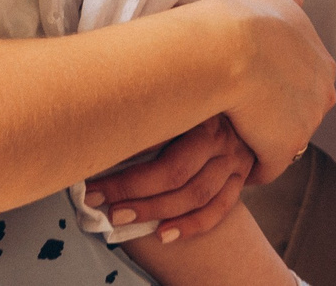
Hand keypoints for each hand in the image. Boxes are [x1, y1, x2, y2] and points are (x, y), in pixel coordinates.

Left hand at [84, 115, 254, 243]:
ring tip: (122, 218)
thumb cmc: (197, 103)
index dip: (124, 157)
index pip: (159, 137)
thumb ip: (151, 119)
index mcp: (202, 110)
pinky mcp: (241, 178)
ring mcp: (235, 158)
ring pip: (196, 194)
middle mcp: (220, 135)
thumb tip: (105, 140)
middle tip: (100, 201)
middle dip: (134, 190)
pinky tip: (163, 234)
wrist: (243, 106)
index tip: (92, 175)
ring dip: (157, 210)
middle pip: (176, 171)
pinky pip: (219, 209)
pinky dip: (191, 225)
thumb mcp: (178, 101)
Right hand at [204, 0, 331, 183]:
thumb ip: (288, 1)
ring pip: (283, 142)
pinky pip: (266, 167)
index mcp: (323, 64)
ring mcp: (306, 126)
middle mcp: (322, 95)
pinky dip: (249, 166)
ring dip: (261, 141)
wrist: (226, 47)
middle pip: (297, 115)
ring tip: (230, 135)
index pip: (303, 85)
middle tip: (239, 112)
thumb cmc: (243, 18)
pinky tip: (228, 156)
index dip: (275, 88)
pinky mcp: (283, 151)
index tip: (251, 88)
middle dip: (274, 117)